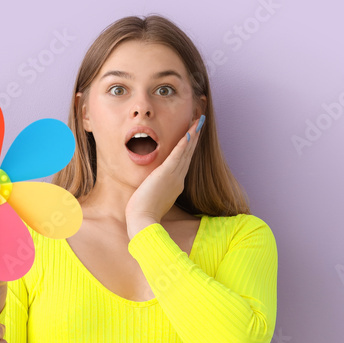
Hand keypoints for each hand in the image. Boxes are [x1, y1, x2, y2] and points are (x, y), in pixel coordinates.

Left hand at [124, 114, 204, 238]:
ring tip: (199, 121)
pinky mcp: (165, 174)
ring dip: (193, 135)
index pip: (183, 162)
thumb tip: (151, 187)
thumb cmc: (143, 213)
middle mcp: (178, 179)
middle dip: (194, 137)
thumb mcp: (152, 198)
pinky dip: (184, 143)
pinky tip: (190, 132)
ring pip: (185, 151)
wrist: (143, 221)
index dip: (189, 148)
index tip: (193, 136)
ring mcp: (173, 176)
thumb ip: (155, 190)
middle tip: (200, 122)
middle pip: (188, 154)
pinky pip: (177, 155)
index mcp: (175, 185)